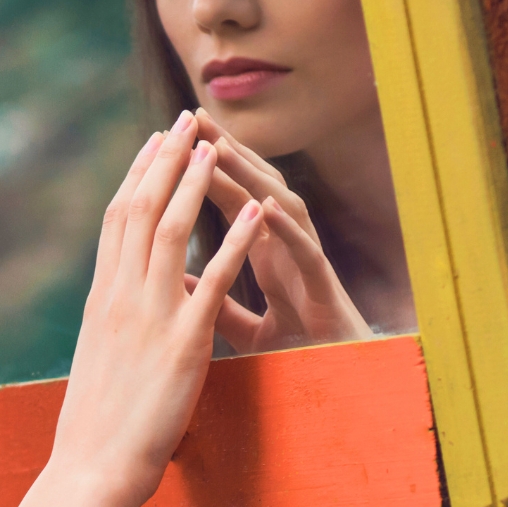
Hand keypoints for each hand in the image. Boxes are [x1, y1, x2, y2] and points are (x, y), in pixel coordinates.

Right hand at [47, 110, 264, 506]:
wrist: (91, 469)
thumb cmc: (93, 429)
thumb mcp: (99, 361)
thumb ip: (111, 324)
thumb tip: (116, 303)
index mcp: (102, 300)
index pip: (117, 221)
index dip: (137, 175)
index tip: (153, 142)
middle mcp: (120, 298)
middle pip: (141, 210)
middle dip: (164, 160)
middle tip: (185, 118)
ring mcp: (150, 317)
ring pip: (171, 231)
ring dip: (195, 183)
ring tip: (214, 144)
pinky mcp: (184, 343)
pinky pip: (215, 280)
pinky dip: (237, 241)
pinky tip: (257, 212)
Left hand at [191, 108, 374, 352]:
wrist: (337, 388)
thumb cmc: (296, 353)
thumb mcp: (240, 328)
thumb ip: (213, 300)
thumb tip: (171, 278)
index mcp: (265, 254)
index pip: (231, 200)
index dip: (203, 171)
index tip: (171, 142)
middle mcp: (288, 249)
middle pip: (256, 190)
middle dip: (228, 152)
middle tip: (194, 117)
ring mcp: (308, 265)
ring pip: (284, 208)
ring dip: (253, 177)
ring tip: (220, 148)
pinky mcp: (326, 291)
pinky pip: (308, 253)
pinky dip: (288, 229)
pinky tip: (267, 208)